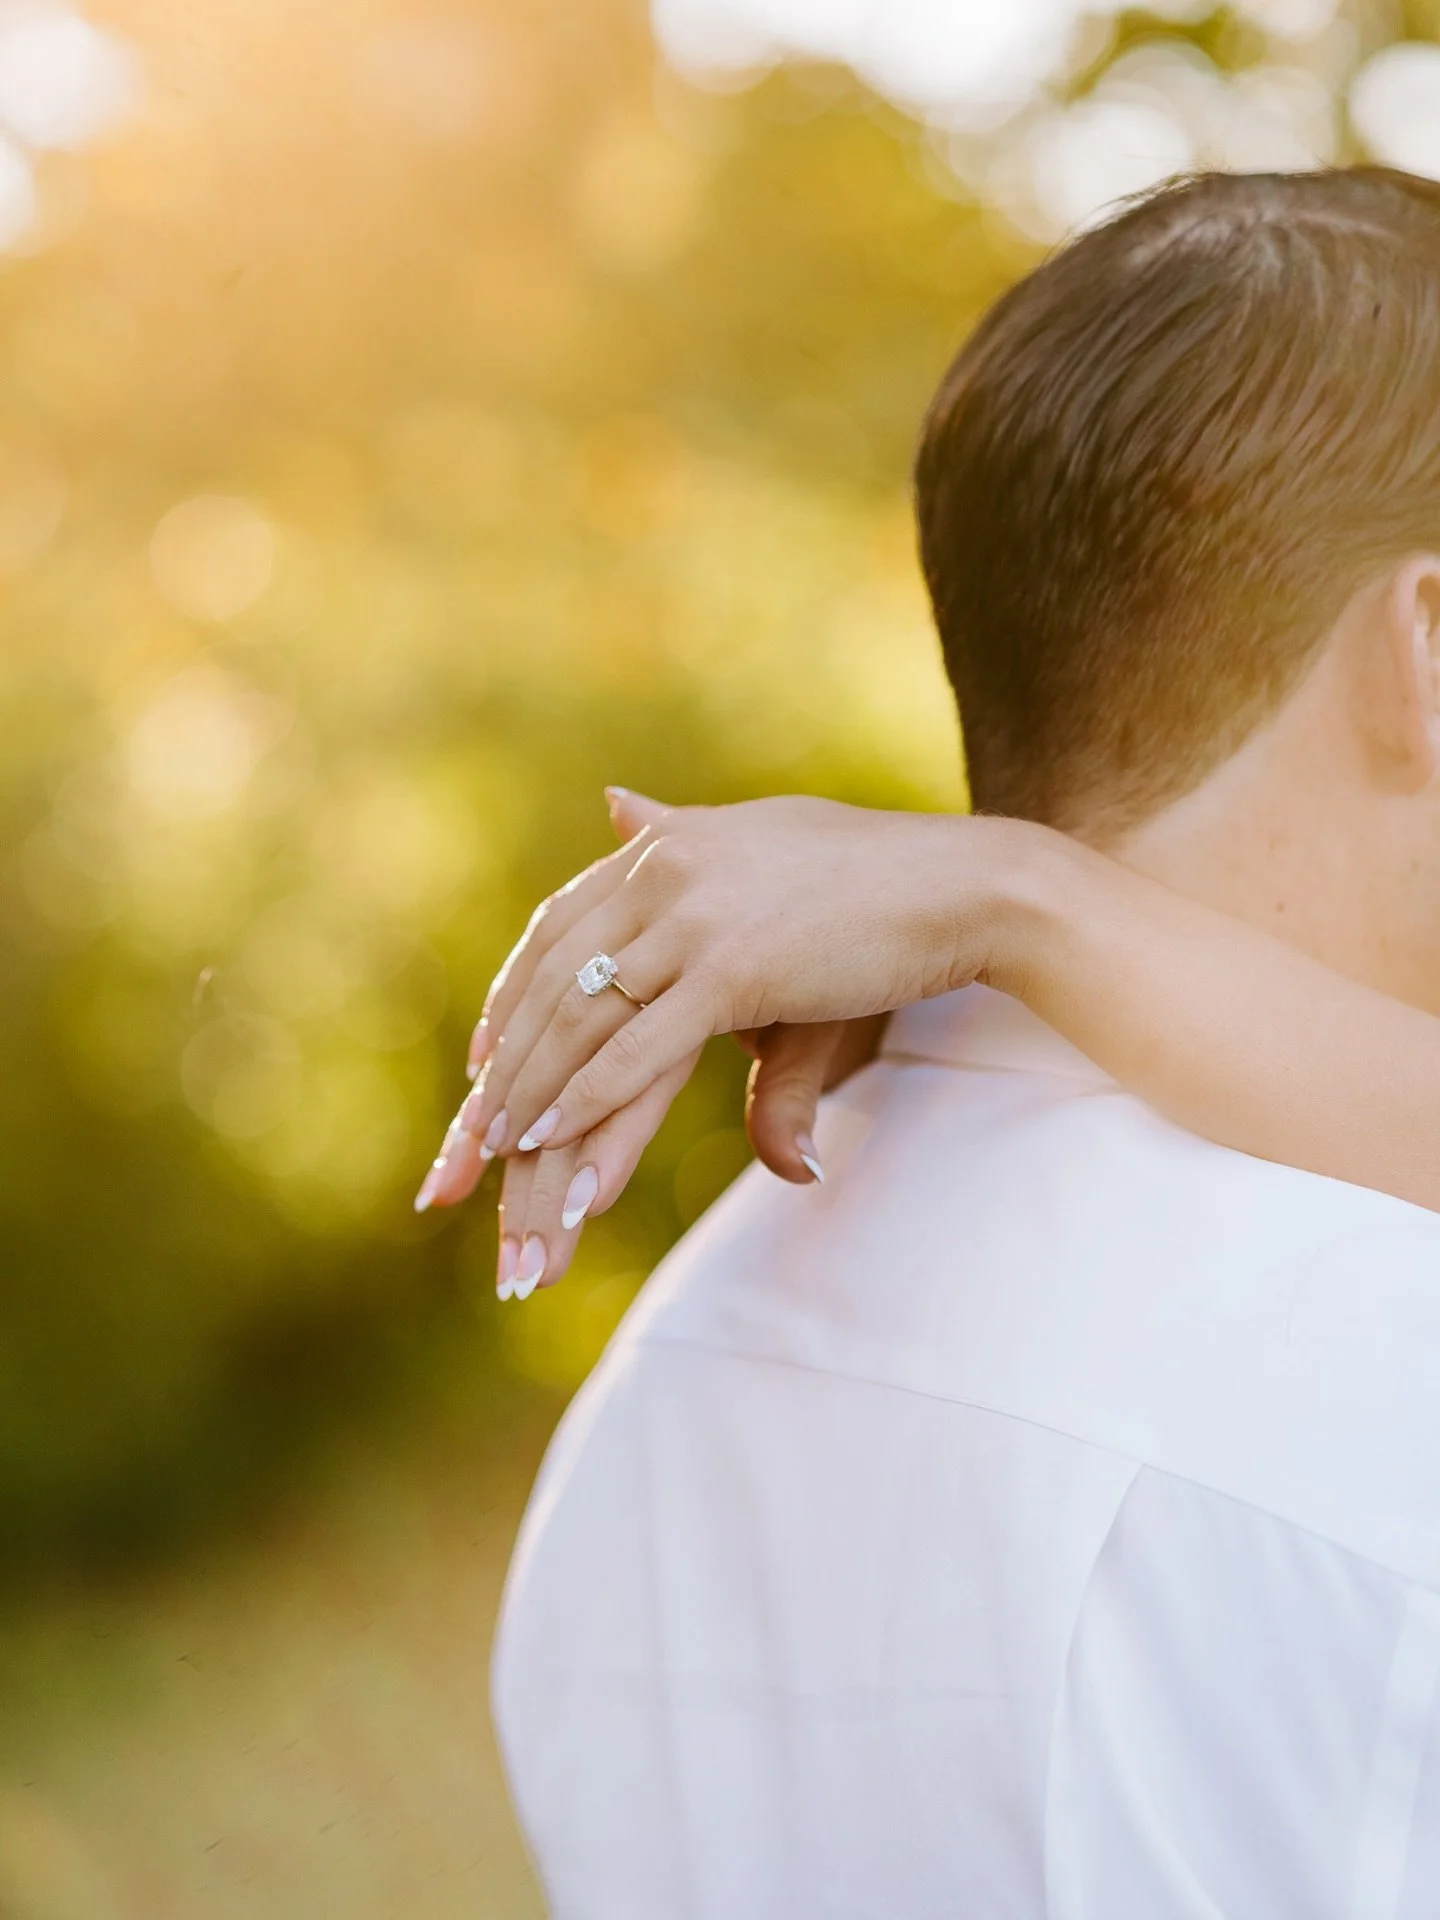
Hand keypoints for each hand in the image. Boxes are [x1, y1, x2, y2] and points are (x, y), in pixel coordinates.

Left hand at [412, 793, 889, 1298]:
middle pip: (556, 980)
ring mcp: (694, 918)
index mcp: (666, 848)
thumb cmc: (867, 881)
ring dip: (534, 1093)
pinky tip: (554, 1140)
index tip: (482, 1056)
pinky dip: (588, 1098)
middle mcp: (664, 872)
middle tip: (471, 1131)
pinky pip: (640, 1047)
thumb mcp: (752, 857)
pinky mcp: (733, 969)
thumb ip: (675, 839)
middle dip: (508, 1064)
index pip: (558, 925)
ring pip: (586, 1019)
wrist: (959, 886)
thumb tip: (613, 799)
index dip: (513, 995)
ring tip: (500, 1155)